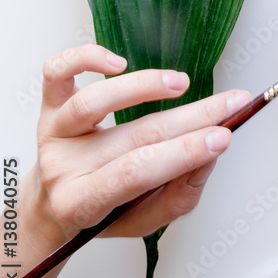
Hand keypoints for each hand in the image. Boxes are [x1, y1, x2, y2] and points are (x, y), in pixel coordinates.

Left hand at [26, 44, 250, 249]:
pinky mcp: (48, 105)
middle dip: (189, 119)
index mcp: (82, 203)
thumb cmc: (104, 210)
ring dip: (143, 87)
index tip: (222, 137)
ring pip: (93, 102)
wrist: (51, 205)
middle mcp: (61, 166)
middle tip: (230, 105)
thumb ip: (181, 194)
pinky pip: (57, 72)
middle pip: (130, 136)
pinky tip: (118, 62)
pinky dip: (85, 58)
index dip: (181, 154)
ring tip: (182, 83)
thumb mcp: (145, 219)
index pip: (135, 173)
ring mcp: (52, 132)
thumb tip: (211, 152)